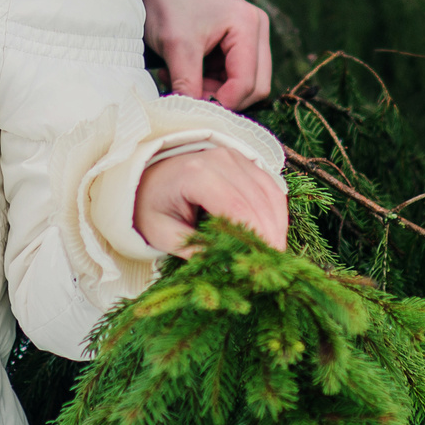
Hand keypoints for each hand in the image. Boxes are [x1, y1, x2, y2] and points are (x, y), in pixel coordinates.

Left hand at [133, 145, 288, 256]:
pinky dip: (275, 212)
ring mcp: (234, 157)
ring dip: (277, 224)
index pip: (237, 207)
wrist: (148, 177)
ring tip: (275, 253)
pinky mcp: (244, 162)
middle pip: (258, 201)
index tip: (264, 262)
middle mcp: (219, 159)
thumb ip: (191, 248)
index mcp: (196, 174)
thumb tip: (224, 267)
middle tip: (274, 265)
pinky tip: (273, 235)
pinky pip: (269, 188)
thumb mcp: (160, 232)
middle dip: (270, 234)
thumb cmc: (151, 205)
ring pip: (269, 193)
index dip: (255, 236)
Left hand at [134, 0, 272, 106]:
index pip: (248, 82)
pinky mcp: (239, 43)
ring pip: (245, 85)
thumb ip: (188, 83)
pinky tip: (184, 72)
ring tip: (178, 79)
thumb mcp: (176, 46)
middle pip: (256, 86)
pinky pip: (233, 77)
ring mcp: (251, 36)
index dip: (223, 102)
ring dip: (213, 91)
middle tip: (187, 93)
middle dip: (222, 98)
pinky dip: (210, 82)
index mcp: (248, 24)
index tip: (193, 109)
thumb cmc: (166, 4)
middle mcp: (257, 29)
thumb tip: (193, 117)